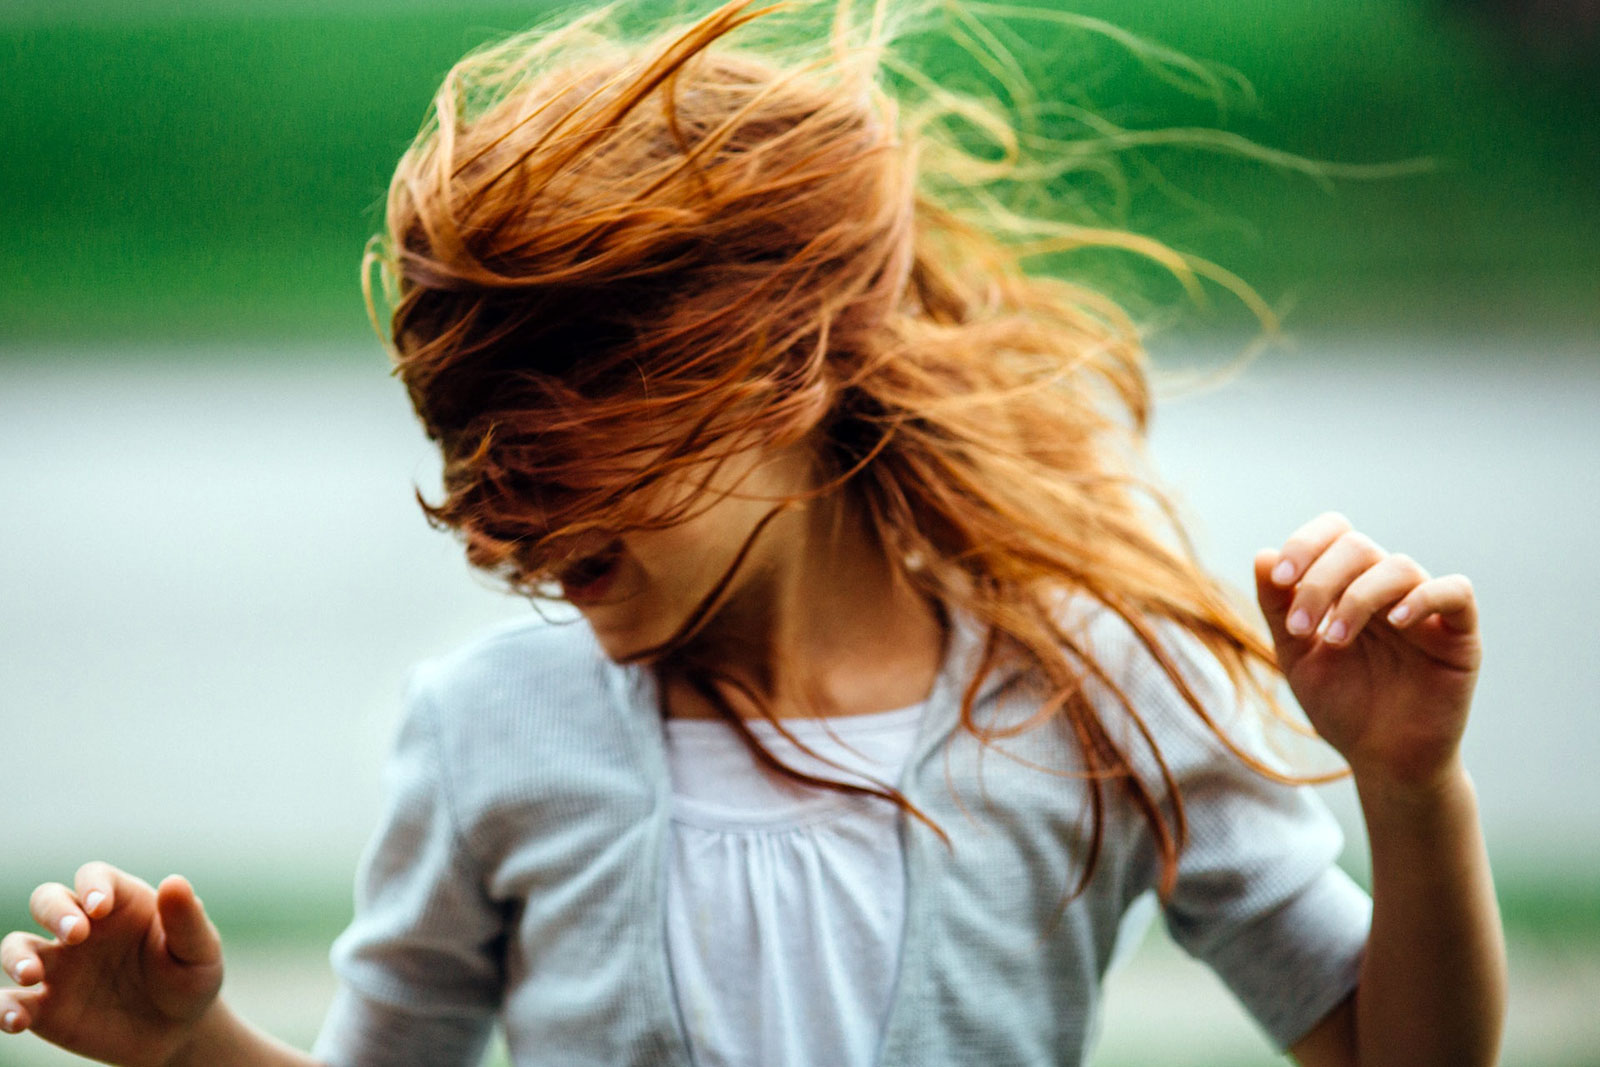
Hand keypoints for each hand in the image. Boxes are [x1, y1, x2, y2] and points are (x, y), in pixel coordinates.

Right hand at [1, 862, 223, 1066]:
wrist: (178, 1030)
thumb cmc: (190, 978)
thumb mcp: (199, 950)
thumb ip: (186, 918)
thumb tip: (174, 881)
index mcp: (120, 903)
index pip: (95, 878)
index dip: (93, 886)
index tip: (100, 908)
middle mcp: (83, 929)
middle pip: (48, 900)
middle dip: (54, 912)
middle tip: (75, 936)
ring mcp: (59, 966)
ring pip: (18, 946)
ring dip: (16, 956)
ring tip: (31, 974)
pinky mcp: (44, 1007)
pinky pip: (10, 1002)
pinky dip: (3, 1008)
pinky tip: (16, 1021)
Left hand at [1254, 512, 1481, 791]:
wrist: (1382, 760)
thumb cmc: (1342, 706)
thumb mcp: (1296, 656)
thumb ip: (1278, 608)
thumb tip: (1262, 555)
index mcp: (1348, 587)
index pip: (1335, 533)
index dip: (1305, 543)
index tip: (1280, 579)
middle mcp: (1387, 590)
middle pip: (1358, 547)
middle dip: (1320, 580)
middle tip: (1300, 627)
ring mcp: (1425, 610)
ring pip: (1399, 567)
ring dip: (1356, 598)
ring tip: (1334, 640)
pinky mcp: (1460, 636)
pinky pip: (1456, 591)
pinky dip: (1424, 597)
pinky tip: (1394, 621)